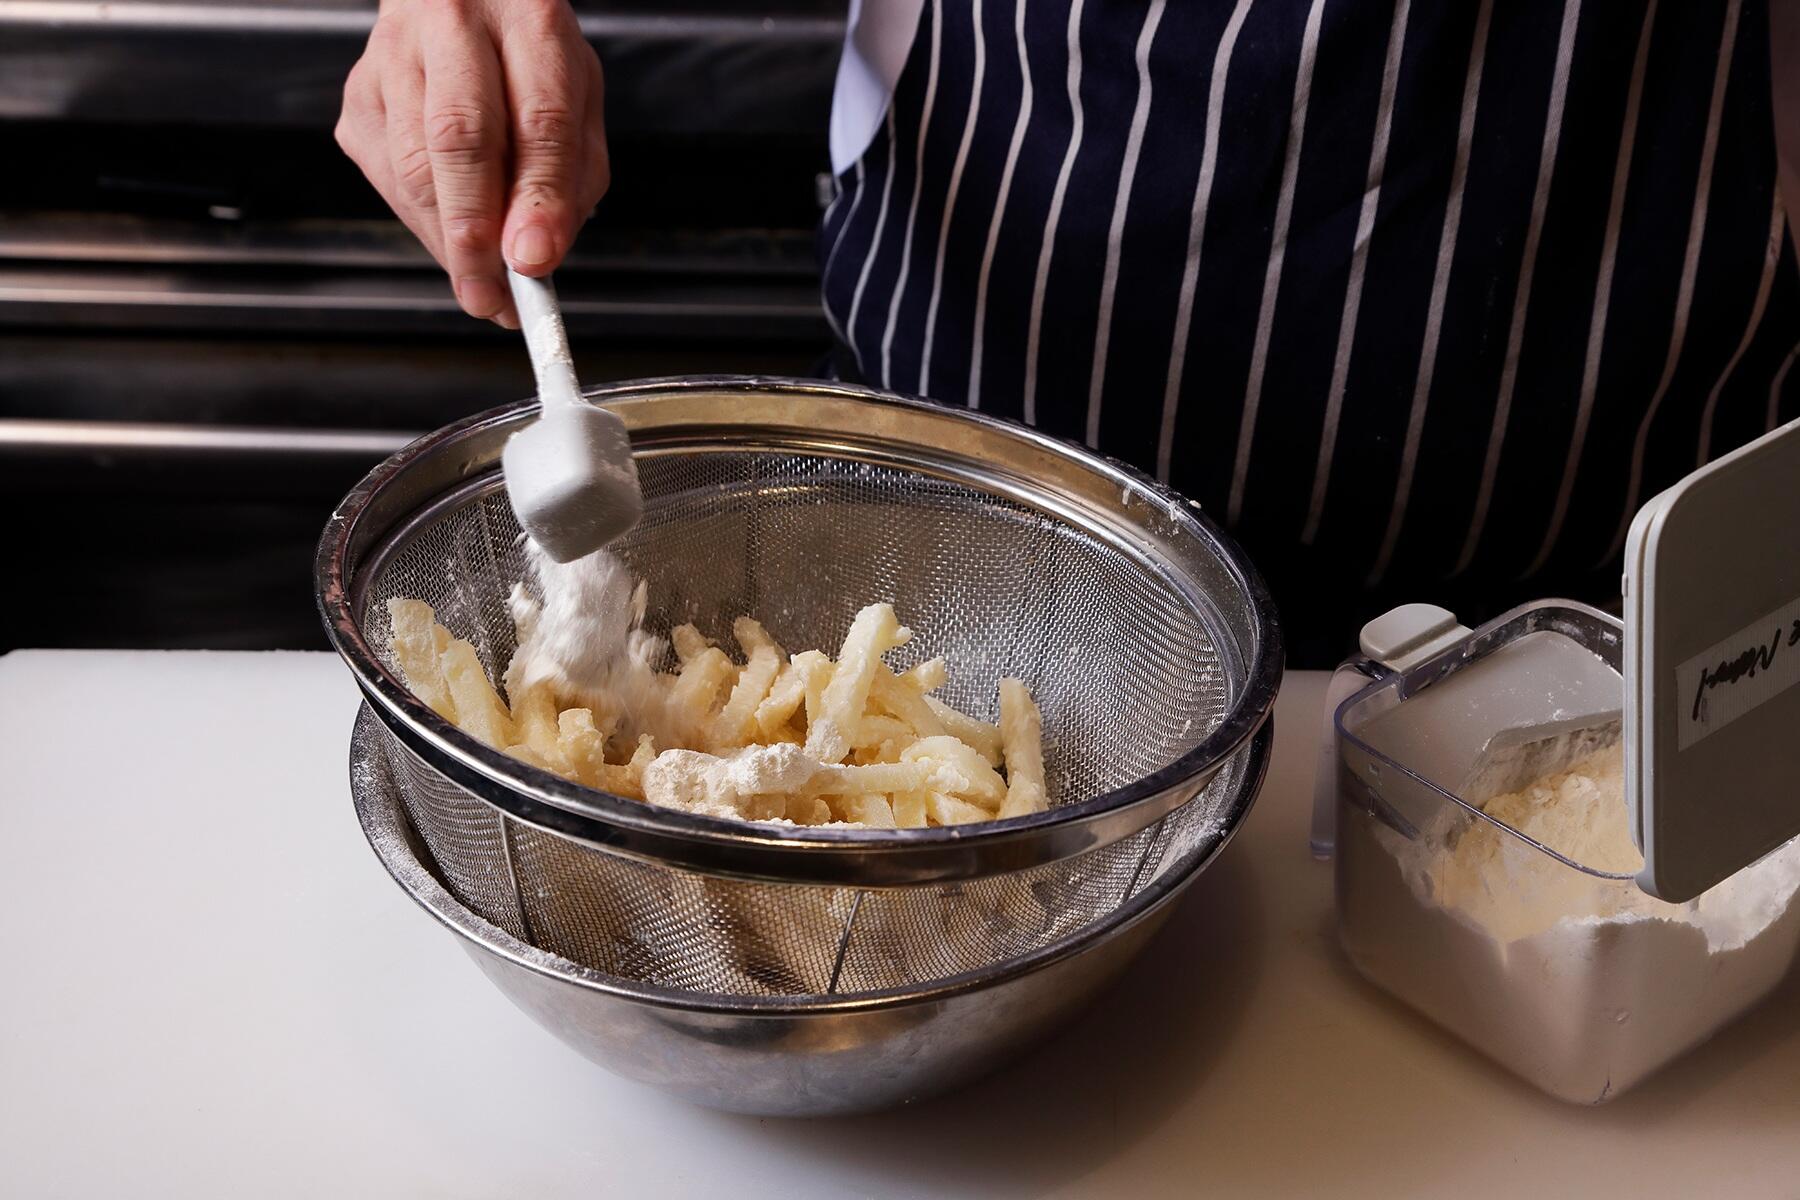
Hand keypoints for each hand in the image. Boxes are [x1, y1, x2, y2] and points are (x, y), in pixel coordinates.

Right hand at [335, 0, 608, 325]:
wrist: (459, 0)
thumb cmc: (525, 53)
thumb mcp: (577, 99)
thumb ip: (570, 174)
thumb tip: (536, 254)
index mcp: (528, 19)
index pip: (538, 118)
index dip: (537, 199)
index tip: (535, 262)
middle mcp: (453, 26)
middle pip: (458, 140)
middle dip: (477, 235)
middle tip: (494, 296)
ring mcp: (393, 57)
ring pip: (413, 169)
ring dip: (450, 242)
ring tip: (485, 281)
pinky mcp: (359, 95)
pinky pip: (387, 180)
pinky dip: (424, 224)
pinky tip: (452, 230)